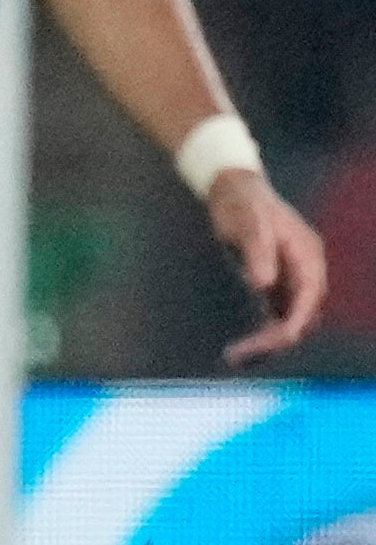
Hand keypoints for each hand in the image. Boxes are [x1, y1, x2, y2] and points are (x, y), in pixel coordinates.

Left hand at [205, 167, 328, 365]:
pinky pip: (277, 312)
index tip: (271, 342)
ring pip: (291, 316)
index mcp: (307, 255)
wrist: (234, 190)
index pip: (309, 298)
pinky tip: (240, 342)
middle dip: (278, 337)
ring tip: (236, 355)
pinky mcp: (276, 281)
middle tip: (240, 353)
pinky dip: (263, 328)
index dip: (294, 323)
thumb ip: (257, 252)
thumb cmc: (242, 204)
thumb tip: (264, 283)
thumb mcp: (247, 224)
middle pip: (303, 313)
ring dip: (269, 337)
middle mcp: (305, 269)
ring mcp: (292, 276)